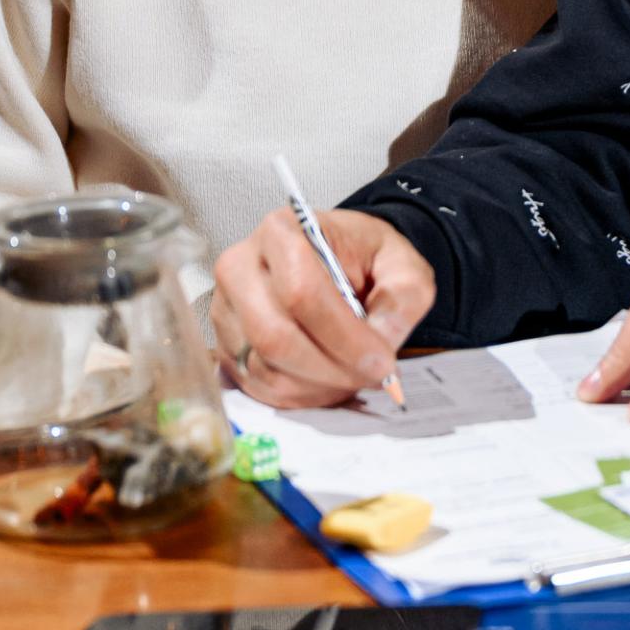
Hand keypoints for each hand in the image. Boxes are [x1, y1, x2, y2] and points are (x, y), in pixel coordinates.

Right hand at [213, 206, 435, 408]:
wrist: (338, 261)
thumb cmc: (365, 258)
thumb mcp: (402, 264)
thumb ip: (403, 296)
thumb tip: (382, 339)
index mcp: (281, 232)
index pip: (301, 292)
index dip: (344, 337)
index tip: (382, 361)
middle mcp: (240, 267)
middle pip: (274, 335)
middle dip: (331, 369)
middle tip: (373, 377)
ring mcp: (225, 309)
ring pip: (266, 368)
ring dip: (318, 386)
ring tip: (354, 376)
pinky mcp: (225, 345)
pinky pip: (257, 386)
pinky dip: (299, 396)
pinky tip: (329, 383)